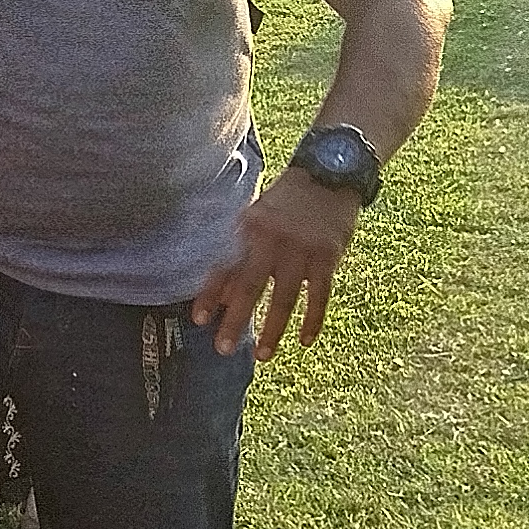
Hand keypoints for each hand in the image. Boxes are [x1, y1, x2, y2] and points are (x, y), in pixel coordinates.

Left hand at [194, 174, 361, 357]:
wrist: (330, 173)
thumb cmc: (287, 203)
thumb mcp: (257, 219)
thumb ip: (239, 254)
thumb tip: (220, 296)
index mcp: (249, 229)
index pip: (224, 266)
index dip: (209, 293)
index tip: (198, 319)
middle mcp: (272, 239)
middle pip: (250, 286)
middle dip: (235, 319)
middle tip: (224, 348)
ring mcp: (302, 248)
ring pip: (284, 297)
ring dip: (272, 328)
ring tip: (262, 355)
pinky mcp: (329, 255)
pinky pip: (320, 294)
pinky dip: (312, 319)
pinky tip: (305, 340)